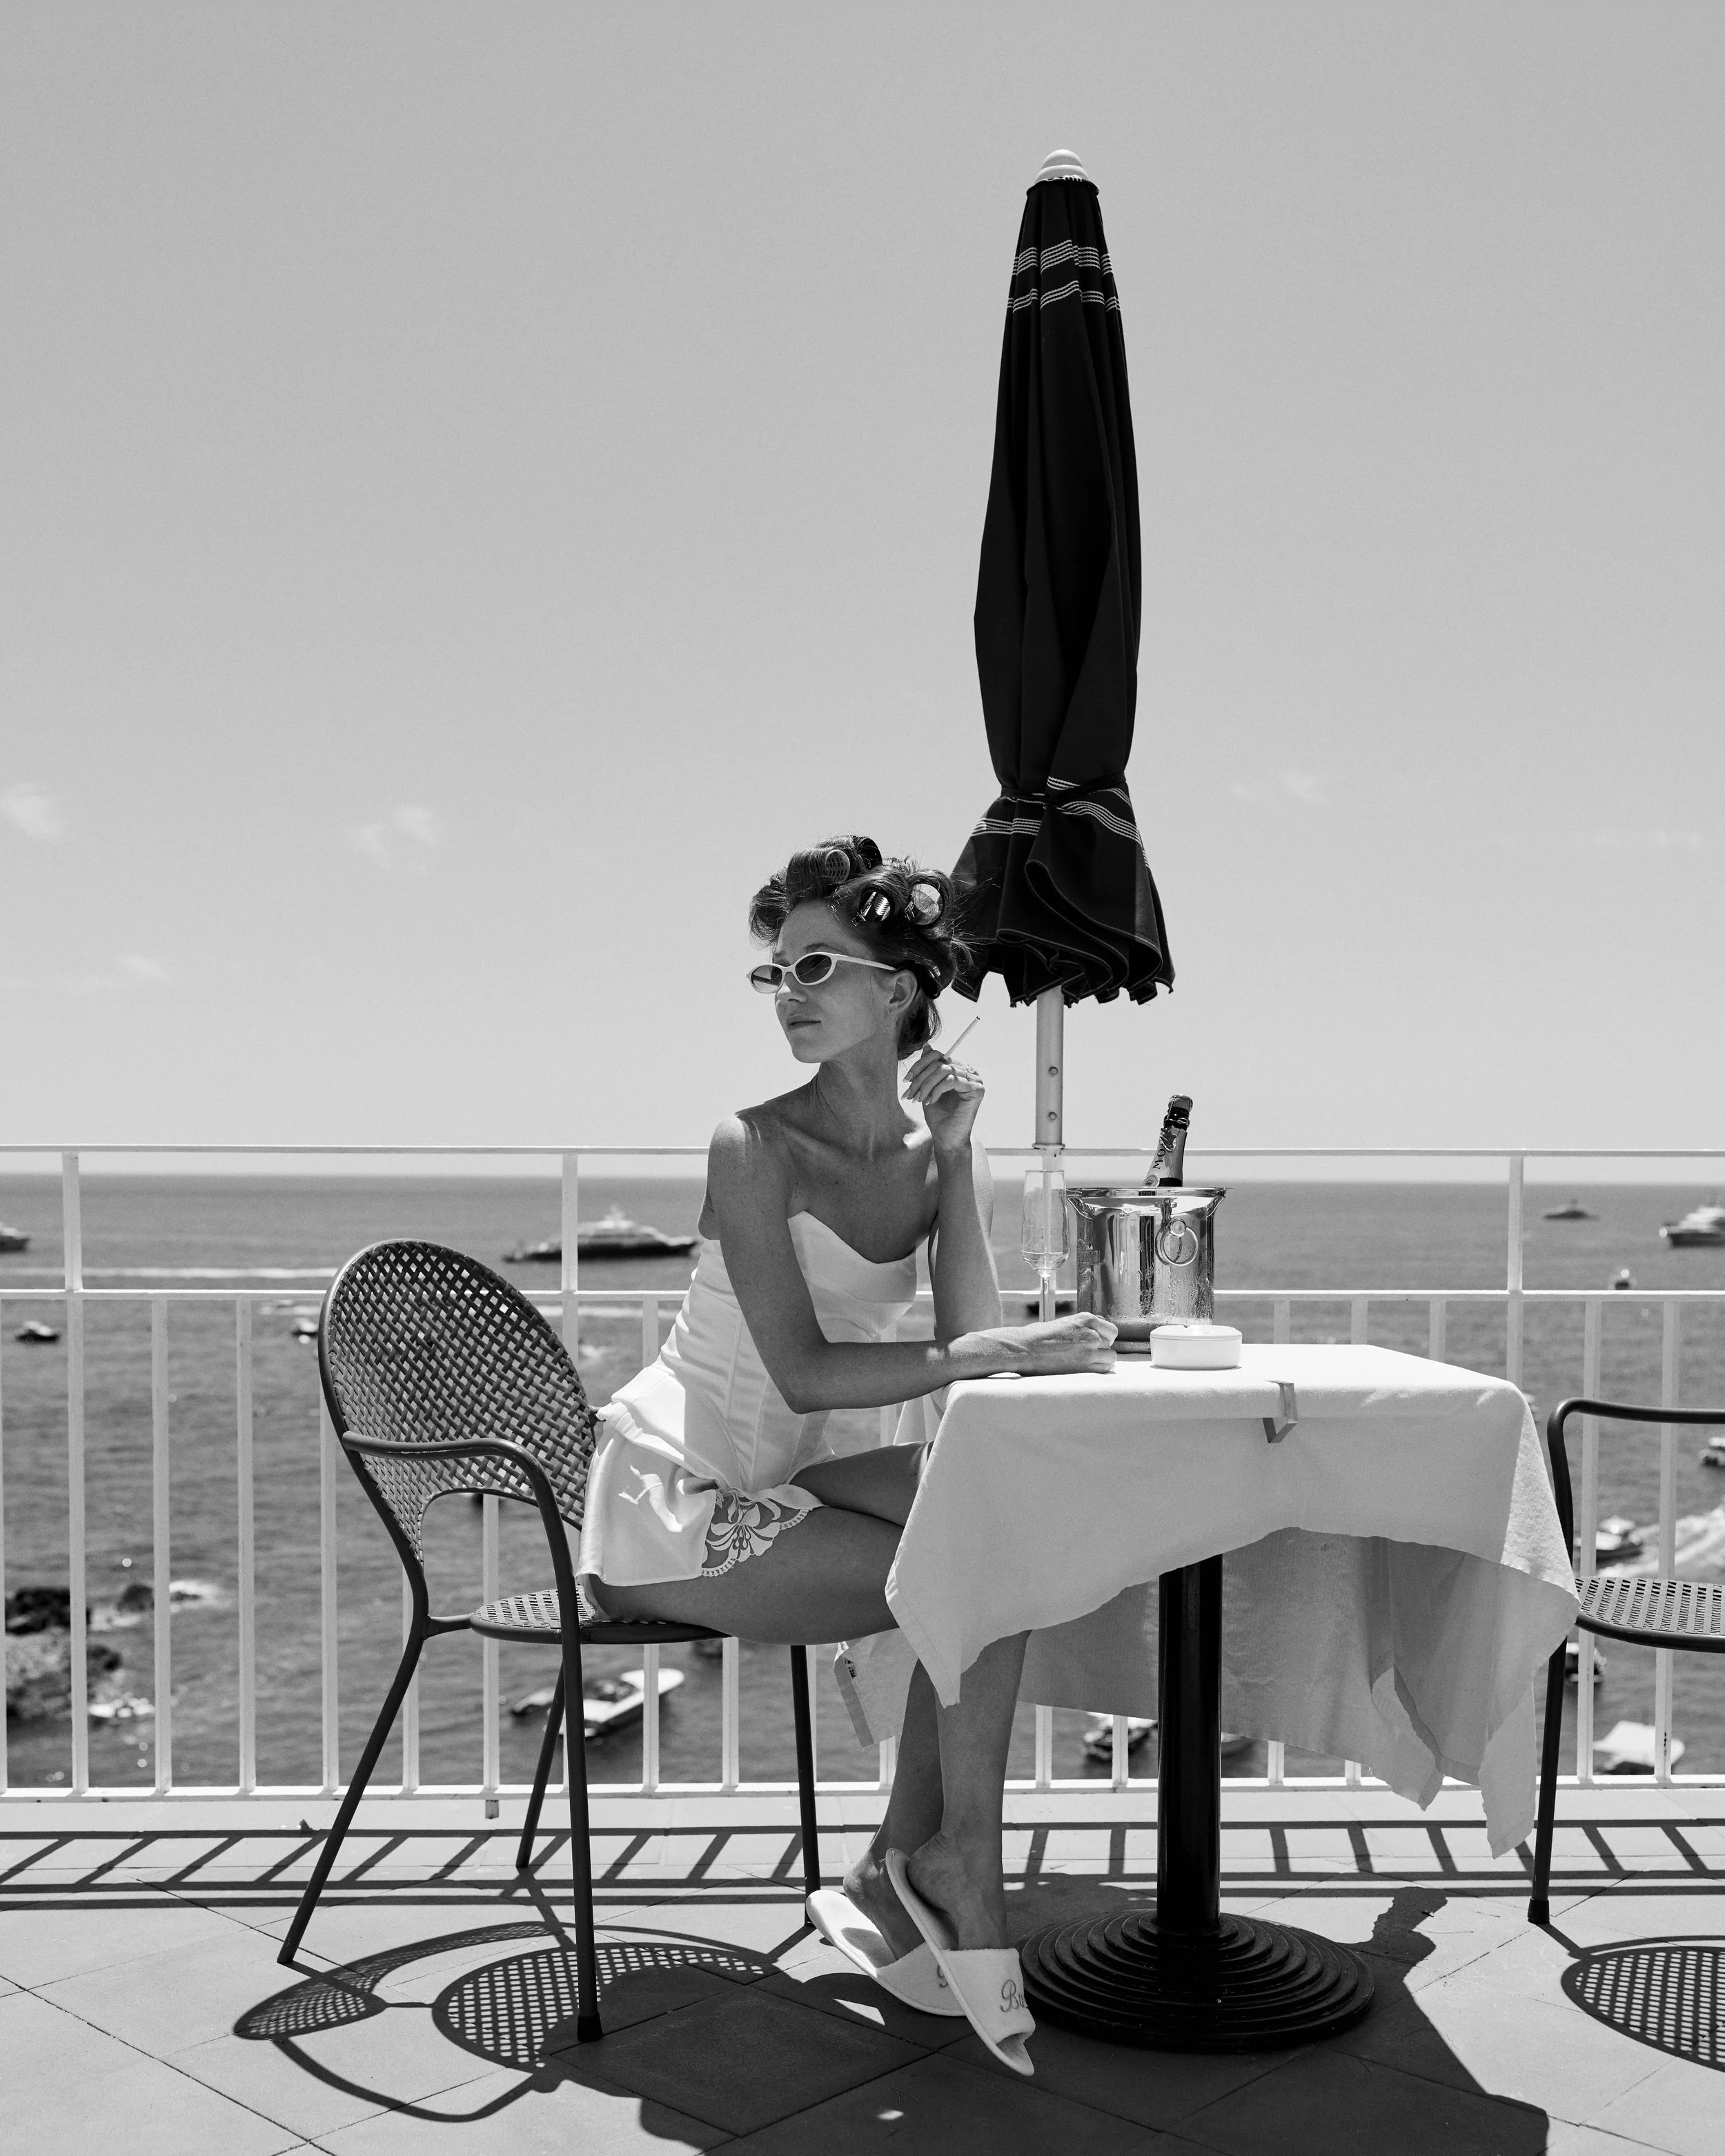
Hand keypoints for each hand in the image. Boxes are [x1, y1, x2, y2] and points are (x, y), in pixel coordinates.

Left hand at [902, 1043, 983, 1153]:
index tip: (906, 1081)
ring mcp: (975, 1081)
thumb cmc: (938, 1116)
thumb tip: (927, 1046)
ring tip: (919, 1099)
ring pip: (943, 1070)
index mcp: (959, 1070)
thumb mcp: (928, 1088)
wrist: (946, 1139)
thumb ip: (928, 1069)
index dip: (919, 1066)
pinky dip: (936, 1090)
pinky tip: (931, 1101)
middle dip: (920, 1078)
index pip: (938, 1056)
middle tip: (910, 1094)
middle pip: (939, 1062)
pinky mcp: (977, 1090)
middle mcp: (969, 1073)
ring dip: (926, 1085)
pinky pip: (951, 1080)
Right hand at [993, 1313, 1117, 1374]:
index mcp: (1086, 1319)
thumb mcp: (1065, 1323)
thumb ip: (1084, 1328)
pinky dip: (1098, 1370)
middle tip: (1086, 1353)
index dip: (1104, 1337)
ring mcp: (1089, 1351)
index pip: (1111, 1330)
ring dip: (1101, 1360)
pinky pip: (1104, 1370)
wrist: (1025, 1349)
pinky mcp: (1084, 1367)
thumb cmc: (1039, 1336)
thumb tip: (1098, 1333)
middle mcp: (1091, 1333)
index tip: (1096, 1342)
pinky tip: (1084, 1369)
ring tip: (1085, 1362)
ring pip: (1111, 1358)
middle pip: (1110, 1344)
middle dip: (1101, 1349)